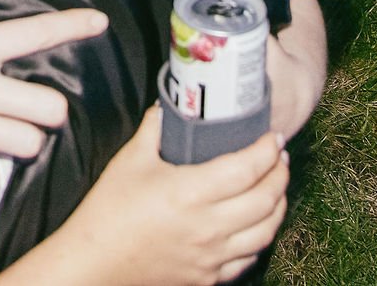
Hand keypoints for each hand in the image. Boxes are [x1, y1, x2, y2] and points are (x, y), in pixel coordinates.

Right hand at [28, 108, 288, 285]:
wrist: (96, 262)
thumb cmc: (109, 211)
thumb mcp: (129, 162)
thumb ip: (152, 130)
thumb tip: (166, 107)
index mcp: (190, 192)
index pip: (247, 168)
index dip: (267, 150)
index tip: (273, 137)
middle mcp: (209, 226)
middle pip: (266, 199)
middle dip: (281, 173)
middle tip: (280, 156)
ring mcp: (213, 255)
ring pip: (266, 231)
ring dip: (278, 206)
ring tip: (276, 187)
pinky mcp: (210, 276)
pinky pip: (250, 258)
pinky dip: (261, 237)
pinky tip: (257, 224)